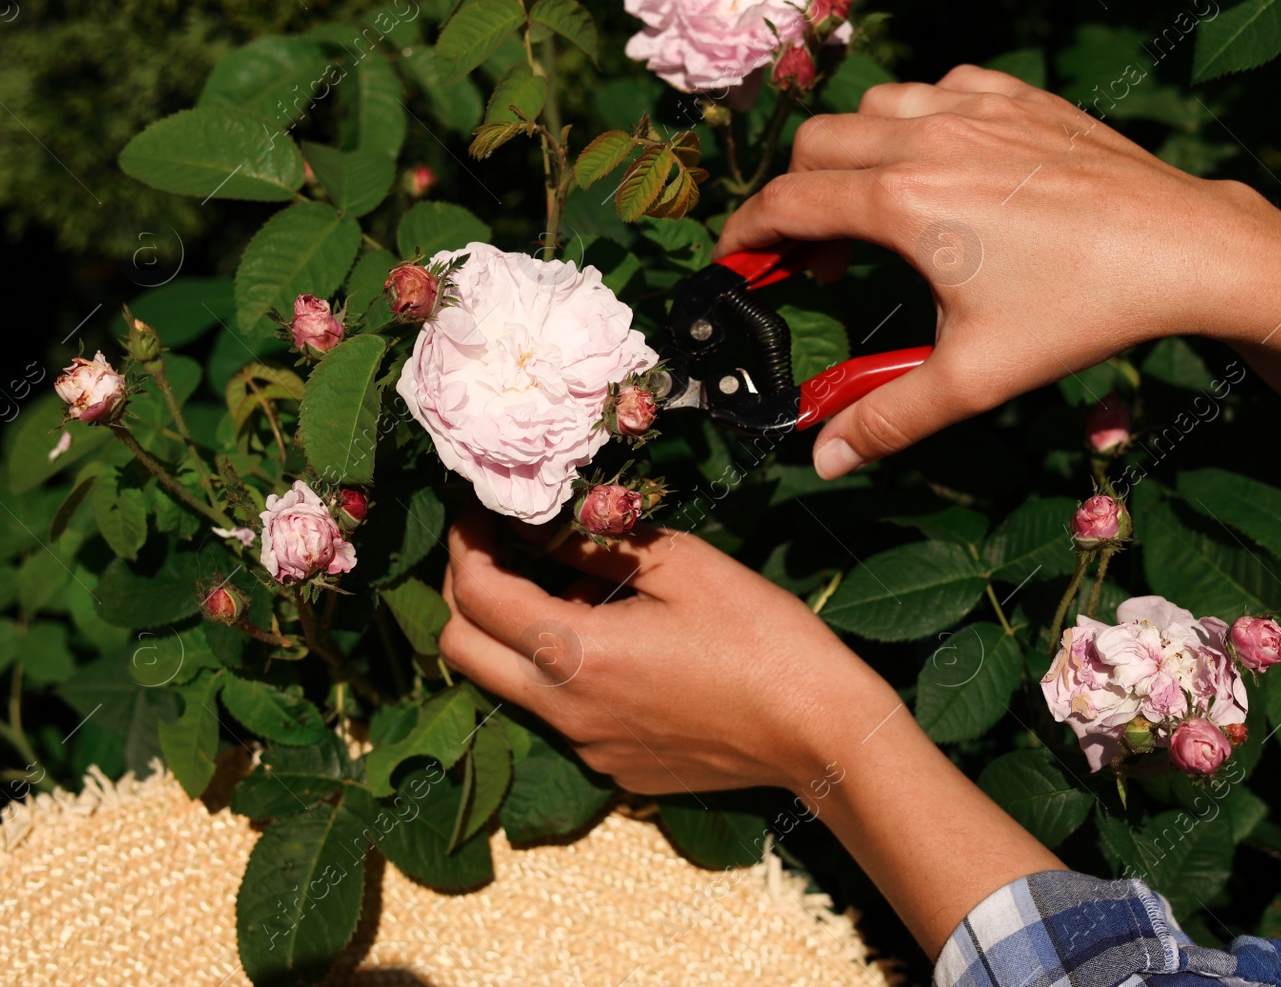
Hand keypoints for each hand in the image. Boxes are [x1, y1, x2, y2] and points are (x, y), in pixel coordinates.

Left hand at [440, 508, 1064, 955]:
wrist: (820, 732)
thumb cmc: (761, 636)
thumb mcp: (683, 565)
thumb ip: (598, 542)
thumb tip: (542, 523)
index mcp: (575, 653)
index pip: (476, 594)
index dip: (467, 543)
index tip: (484, 512)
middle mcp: (564, 710)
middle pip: (461, 650)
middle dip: (465, 591)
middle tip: (502, 549)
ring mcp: (585, 746)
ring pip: (507, 683)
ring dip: (515, 631)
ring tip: (576, 588)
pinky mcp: (612, 768)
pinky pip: (559, 711)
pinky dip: (562, 669)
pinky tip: (619, 641)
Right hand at [714, 64, 1280, 470]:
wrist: (1185, 248)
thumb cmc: (1079, 313)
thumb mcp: (976, 377)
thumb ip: (887, 418)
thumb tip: (823, 463)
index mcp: (902, 200)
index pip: (787, 201)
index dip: (747, 233)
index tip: (737, 261)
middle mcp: (928, 136)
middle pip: (817, 145)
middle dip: (796, 195)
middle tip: (810, 253)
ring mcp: (977, 106)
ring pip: (875, 107)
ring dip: (854, 153)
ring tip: (873, 210)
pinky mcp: (1021, 97)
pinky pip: (941, 89)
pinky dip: (920, 120)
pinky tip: (944, 164)